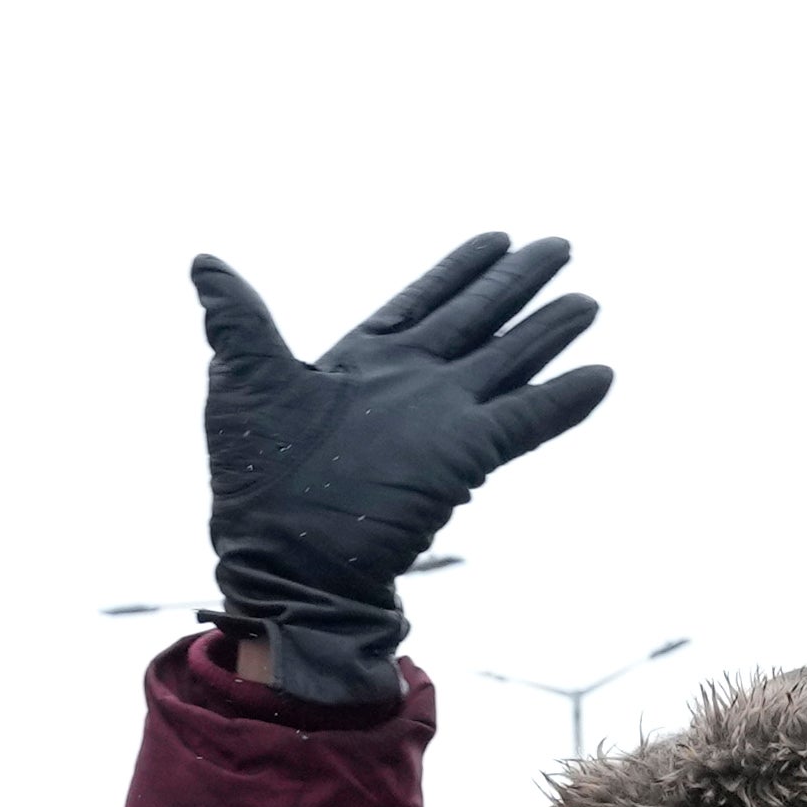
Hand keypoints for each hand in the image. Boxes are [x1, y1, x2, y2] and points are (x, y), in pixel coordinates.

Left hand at [194, 233, 613, 708]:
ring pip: (508, 362)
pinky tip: (600, 376)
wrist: (286, 567)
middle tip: (560, 246)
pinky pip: (524, 420)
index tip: (496, 238)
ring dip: (548, 332)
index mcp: (361, 363)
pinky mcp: (463, 457)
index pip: (421, 302)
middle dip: (517, 283)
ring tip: (588, 301)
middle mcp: (409, 384)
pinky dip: (563, 400)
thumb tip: (206, 263)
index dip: (459, 270)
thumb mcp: (242, 383)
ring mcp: (441, 420)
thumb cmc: (257, 484)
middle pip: (476, 320)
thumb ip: (239, 320)